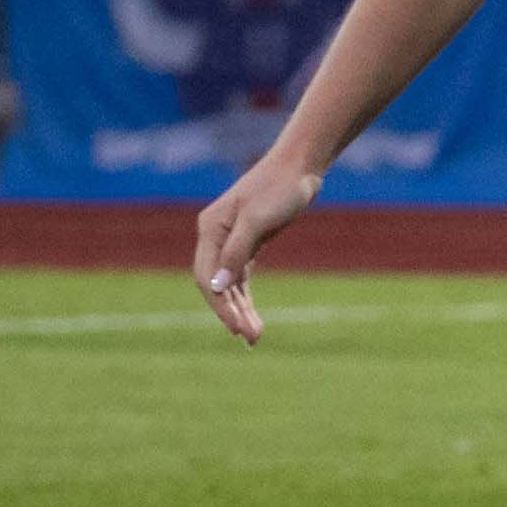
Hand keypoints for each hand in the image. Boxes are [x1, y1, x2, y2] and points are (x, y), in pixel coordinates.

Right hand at [192, 155, 323, 344]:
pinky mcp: (248, 244)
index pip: (206, 276)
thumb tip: (217, 286)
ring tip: (255, 336)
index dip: (220, 304)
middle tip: (251, 338)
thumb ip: (236, 251)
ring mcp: (230, 241)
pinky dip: (246, 298)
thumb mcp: (258, 220)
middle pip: (216, 285)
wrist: (300, 167)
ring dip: (240, 310)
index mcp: (210, 229)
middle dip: (231, 312)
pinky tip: (252, 317)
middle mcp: (215, 237)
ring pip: (229, 285)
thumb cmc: (279, 188)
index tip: (236, 328)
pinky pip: (241, 278)